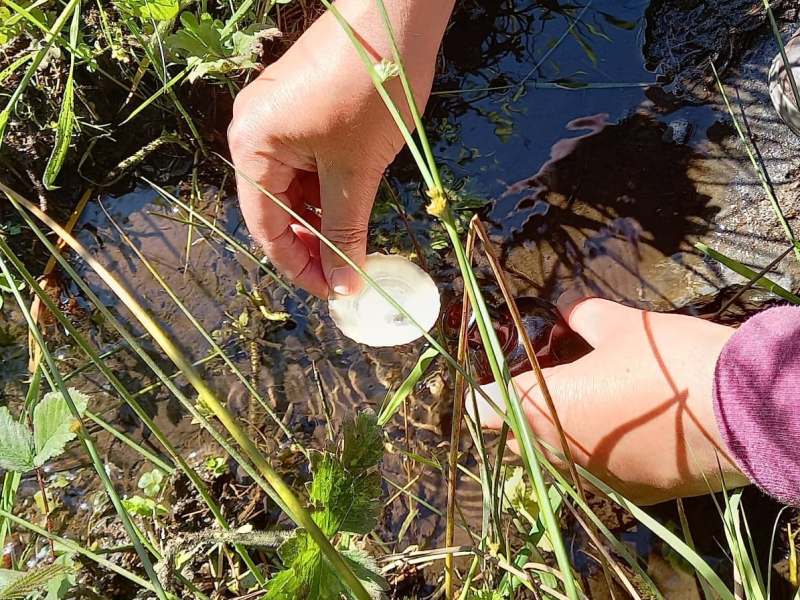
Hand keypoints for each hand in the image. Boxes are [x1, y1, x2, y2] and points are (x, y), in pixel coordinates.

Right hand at [228, 0, 452, 297]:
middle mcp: (252, 132)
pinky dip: (327, 189)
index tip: (333, 292)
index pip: (265, 227)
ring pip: (293, 188)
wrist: (394, 12)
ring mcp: (275, 118)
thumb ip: (345, 230)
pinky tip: (352, 205)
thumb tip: (343, 285)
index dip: (299, 266)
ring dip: (322, 217)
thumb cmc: (370, 92)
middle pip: (275, 209)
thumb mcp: (356, 171)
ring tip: (355, 241)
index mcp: (252, 146)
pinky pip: (305, 163)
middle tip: (347, 270)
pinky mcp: (299, 108)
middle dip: (311, 243)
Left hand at [474, 299, 749, 504]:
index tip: (494, 379)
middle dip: (518, 416)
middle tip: (544, 385)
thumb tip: (571, 312)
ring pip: (553, 462)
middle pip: (513, 441)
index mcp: (542, 407)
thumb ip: (583, 317)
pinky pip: (594, 475)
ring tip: (585, 405)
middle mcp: (557, 451)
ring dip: (556, 438)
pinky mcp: (630, 494)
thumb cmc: (667, 359)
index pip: (484, 408)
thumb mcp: (621, 325)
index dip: (483, 392)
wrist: (740, 412)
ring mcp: (593, 479)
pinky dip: (596, 455)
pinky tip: (622, 430)